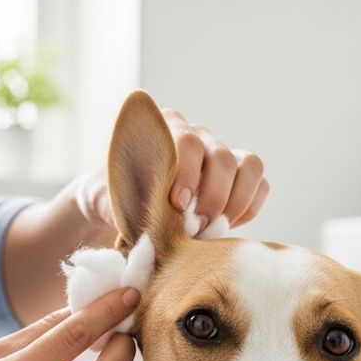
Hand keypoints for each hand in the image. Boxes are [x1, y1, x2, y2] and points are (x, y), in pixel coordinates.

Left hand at [74, 107, 268, 236]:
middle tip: (197, 228)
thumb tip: (142, 221)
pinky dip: (249, 208)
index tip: (177, 204)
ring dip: (236, 202)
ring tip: (213, 230)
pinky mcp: (239, 177)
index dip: (187, 173)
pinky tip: (225, 228)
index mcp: (164, 129)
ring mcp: (221, 155)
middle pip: (222, 156)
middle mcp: (198, 137)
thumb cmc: (112, 200)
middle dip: (214, 196)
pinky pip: (260, 184)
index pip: (186, 141)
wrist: (126, 208)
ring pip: (249, 166)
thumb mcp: (101, 198)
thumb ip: (112, 203)